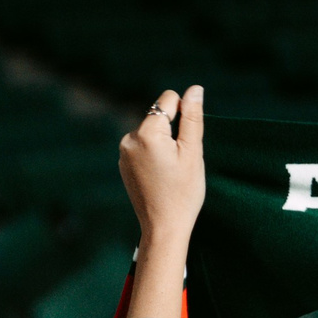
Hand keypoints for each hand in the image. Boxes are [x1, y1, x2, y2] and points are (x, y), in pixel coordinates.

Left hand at [121, 86, 205, 317]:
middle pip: (158, 117)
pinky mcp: (122, 164)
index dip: (183, 116)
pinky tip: (160, 177)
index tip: (185, 144)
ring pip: (150, 133)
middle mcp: (129, 138)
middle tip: (180, 163)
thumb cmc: (183, 192)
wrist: (163, 228)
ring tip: (170, 172)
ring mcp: (123, 152)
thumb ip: (192, 117)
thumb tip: (194, 89)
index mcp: (146, 132)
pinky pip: (142, 147)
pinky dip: (153, 156)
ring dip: (163, 144)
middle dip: (172, 132)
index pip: (167, 100)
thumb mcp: (193, 152)